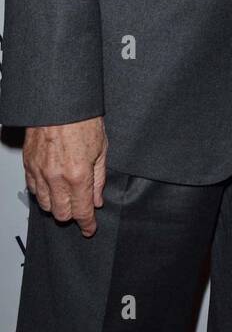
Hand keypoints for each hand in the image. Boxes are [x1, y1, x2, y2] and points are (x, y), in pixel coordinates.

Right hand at [23, 117, 107, 236]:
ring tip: (66, 195)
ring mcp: (40, 172)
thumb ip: (99, 179)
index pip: (82, 211)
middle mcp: (56, 177)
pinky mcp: (28, 165)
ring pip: (45, 204)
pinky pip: (33, 189)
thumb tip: (97, 200)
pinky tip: (52, 185)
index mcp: (78, 175)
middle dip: (72, 214)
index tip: (89, 229)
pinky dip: (43, 192)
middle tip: (80, 208)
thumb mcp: (101, 149)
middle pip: (61, 213)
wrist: (60, 102)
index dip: (86, 224)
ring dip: (57, 204)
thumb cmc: (82, 120)